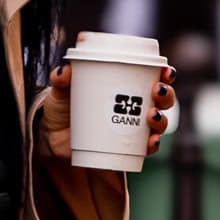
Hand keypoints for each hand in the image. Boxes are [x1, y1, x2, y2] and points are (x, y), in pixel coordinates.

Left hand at [42, 62, 176, 161]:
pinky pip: (146, 148)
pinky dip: (152, 145)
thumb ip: (61, 81)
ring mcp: (132, 128)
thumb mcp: (60, 93)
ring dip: (162, 120)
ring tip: (152, 115)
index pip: (153, 76)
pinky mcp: (126, 148)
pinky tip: (151, 142)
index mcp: (125, 86)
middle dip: (166, 95)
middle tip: (157, 91)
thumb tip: (63, 71)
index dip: (166, 74)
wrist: (53, 138)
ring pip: (159, 123)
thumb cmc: (61, 108)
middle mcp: (135, 107)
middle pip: (163, 100)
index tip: (166, 72)